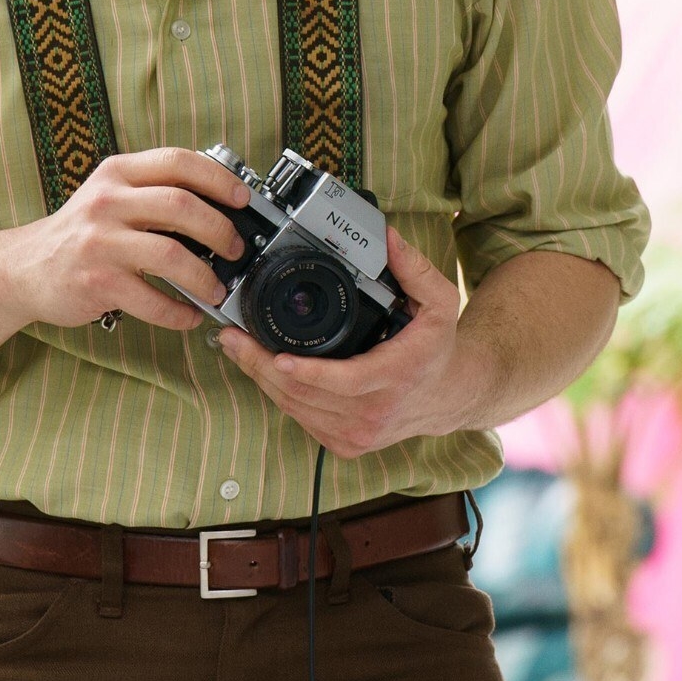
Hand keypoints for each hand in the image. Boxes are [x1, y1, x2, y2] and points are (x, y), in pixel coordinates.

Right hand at [0, 148, 249, 332]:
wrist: (22, 268)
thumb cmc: (79, 232)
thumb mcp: (111, 195)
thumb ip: (154, 191)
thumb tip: (222, 204)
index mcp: (117, 173)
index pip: (178, 162)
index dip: (218, 178)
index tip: (242, 197)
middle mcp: (107, 202)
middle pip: (181, 206)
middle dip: (221, 229)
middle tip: (235, 249)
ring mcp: (99, 242)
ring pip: (171, 254)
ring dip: (205, 276)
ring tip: (217, 288)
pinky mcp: (96, 282)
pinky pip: (152, 299)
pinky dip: (178, 312)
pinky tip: (188, 315)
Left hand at [219, 232, 476, 457]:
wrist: (448, 395)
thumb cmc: (438, 348)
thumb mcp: (440, 302)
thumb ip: (414, 268)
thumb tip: (385, 237)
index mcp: (396, 377)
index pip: (344, 381)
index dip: (307, 372)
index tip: (278, 357)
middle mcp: (374, 413)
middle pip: (304, 396)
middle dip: (261, 366)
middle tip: (232, 338)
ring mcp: (357, 434)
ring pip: (294, 409)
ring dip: (261, 379)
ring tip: (237, 349)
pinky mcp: (344, 443)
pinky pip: (300, 419)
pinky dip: (278, 395)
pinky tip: (263, 371)